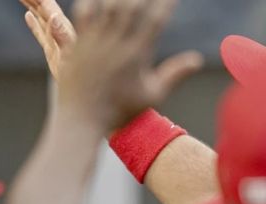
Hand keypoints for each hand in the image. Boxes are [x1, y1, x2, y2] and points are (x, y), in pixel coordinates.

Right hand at [19, 0, 76, 79]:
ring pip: (40, 18)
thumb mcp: (71, 55)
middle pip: (43, 8)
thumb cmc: (84, 77)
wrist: (89, 91)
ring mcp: (55, 40)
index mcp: (63, 28)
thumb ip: (63, 36)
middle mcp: (60, 31)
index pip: (48, 6)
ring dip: (32, 6)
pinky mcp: (52, 51)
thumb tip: (53, 17)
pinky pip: (40, 33)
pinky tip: (28, 16)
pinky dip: (33, 24)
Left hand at [55, 0, 202, 129]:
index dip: (165, 4)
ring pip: (108, 7)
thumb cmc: (117, 112)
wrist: (80, 120)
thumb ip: (174, 75)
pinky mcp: (76, 46)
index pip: (155, 20)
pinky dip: (90, 2)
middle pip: (132, 8)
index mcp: (136, 55)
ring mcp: (94, 43)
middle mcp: (116, 45)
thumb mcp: (150, 96)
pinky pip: (82, 15)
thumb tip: (197, 59)